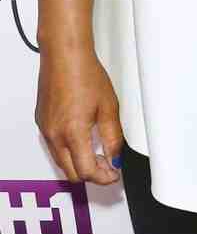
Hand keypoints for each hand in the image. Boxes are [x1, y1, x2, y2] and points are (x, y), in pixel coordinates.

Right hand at [35, 46, 122, 184]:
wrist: (65, 56)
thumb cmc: (85, 74)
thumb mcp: (109, 107)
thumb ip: (113, 137)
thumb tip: (116, 156)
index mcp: (73, 133)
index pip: (87, 171)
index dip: (103, 177)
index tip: (114, 174)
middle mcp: (55, 135)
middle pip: (72, 173)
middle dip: (92, 174)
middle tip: (108, 166)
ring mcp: (46, 130)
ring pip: (61, 162)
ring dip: (79, 163)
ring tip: (98, 153)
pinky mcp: (42, 123)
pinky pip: (54, 146)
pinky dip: (69, 150)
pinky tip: (83, 139)